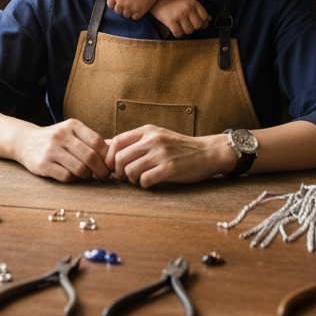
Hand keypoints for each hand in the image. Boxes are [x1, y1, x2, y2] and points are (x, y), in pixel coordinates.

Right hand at [10, 119, 110, 181]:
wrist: (24, 141)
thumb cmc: (56, 139)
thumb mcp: (72, 132)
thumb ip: (91, 140)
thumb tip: (116, 152)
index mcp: (72, 125)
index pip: (97, 141)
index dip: (107, 156)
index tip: (110, 164)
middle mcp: (61, 135)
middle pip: (91, 157)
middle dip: (101, 170)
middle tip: (104, 176)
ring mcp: (51, 150)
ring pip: (80, 168)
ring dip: (87, 176)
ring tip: (87, 175)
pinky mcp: (43, 164)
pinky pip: (66, 176)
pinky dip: (73, 179)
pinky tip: (72, 176)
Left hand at [100, 0, 164, 19]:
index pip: (110, 5)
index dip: (116, 1)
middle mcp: (121, 2)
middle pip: (118, 11)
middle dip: (122, 6)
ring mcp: (130, 7)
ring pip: (126, 15)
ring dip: (129, 10)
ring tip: (135, 1)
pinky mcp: (140, 11)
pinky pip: (135, 17)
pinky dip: (137, 13)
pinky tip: (140, 5)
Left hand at [105, 126, 234, 187]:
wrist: (208, 152)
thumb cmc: (179, 148)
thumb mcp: (157, 137)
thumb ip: (136, 142)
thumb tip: (108, 148)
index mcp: (148, 130)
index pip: (116, 141)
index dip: (110, 157)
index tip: (114, 166)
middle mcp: (153, 139)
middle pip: (120, 158)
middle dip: (119, 171)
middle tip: (127, 176)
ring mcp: (161, 153)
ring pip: (130, 170)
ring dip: (132, 180)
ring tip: (140, 179)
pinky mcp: (170, 168)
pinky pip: (145, 180)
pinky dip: (144, 184)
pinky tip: (152, 182)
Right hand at [147, 0, 209, 37]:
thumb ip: (197, 8)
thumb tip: (208, 20)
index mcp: (193, 2)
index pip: (205, 17)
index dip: (203, 23)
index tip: (196, 23)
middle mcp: (187, 8)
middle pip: (198, 25)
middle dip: (194, 28)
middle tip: (187, 25)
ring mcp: (179, 14)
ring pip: (189, 31)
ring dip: (185, 31)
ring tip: (180, 26)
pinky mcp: (170, 20)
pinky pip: (179, 34)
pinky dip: (178, 34)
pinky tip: (174, 28)